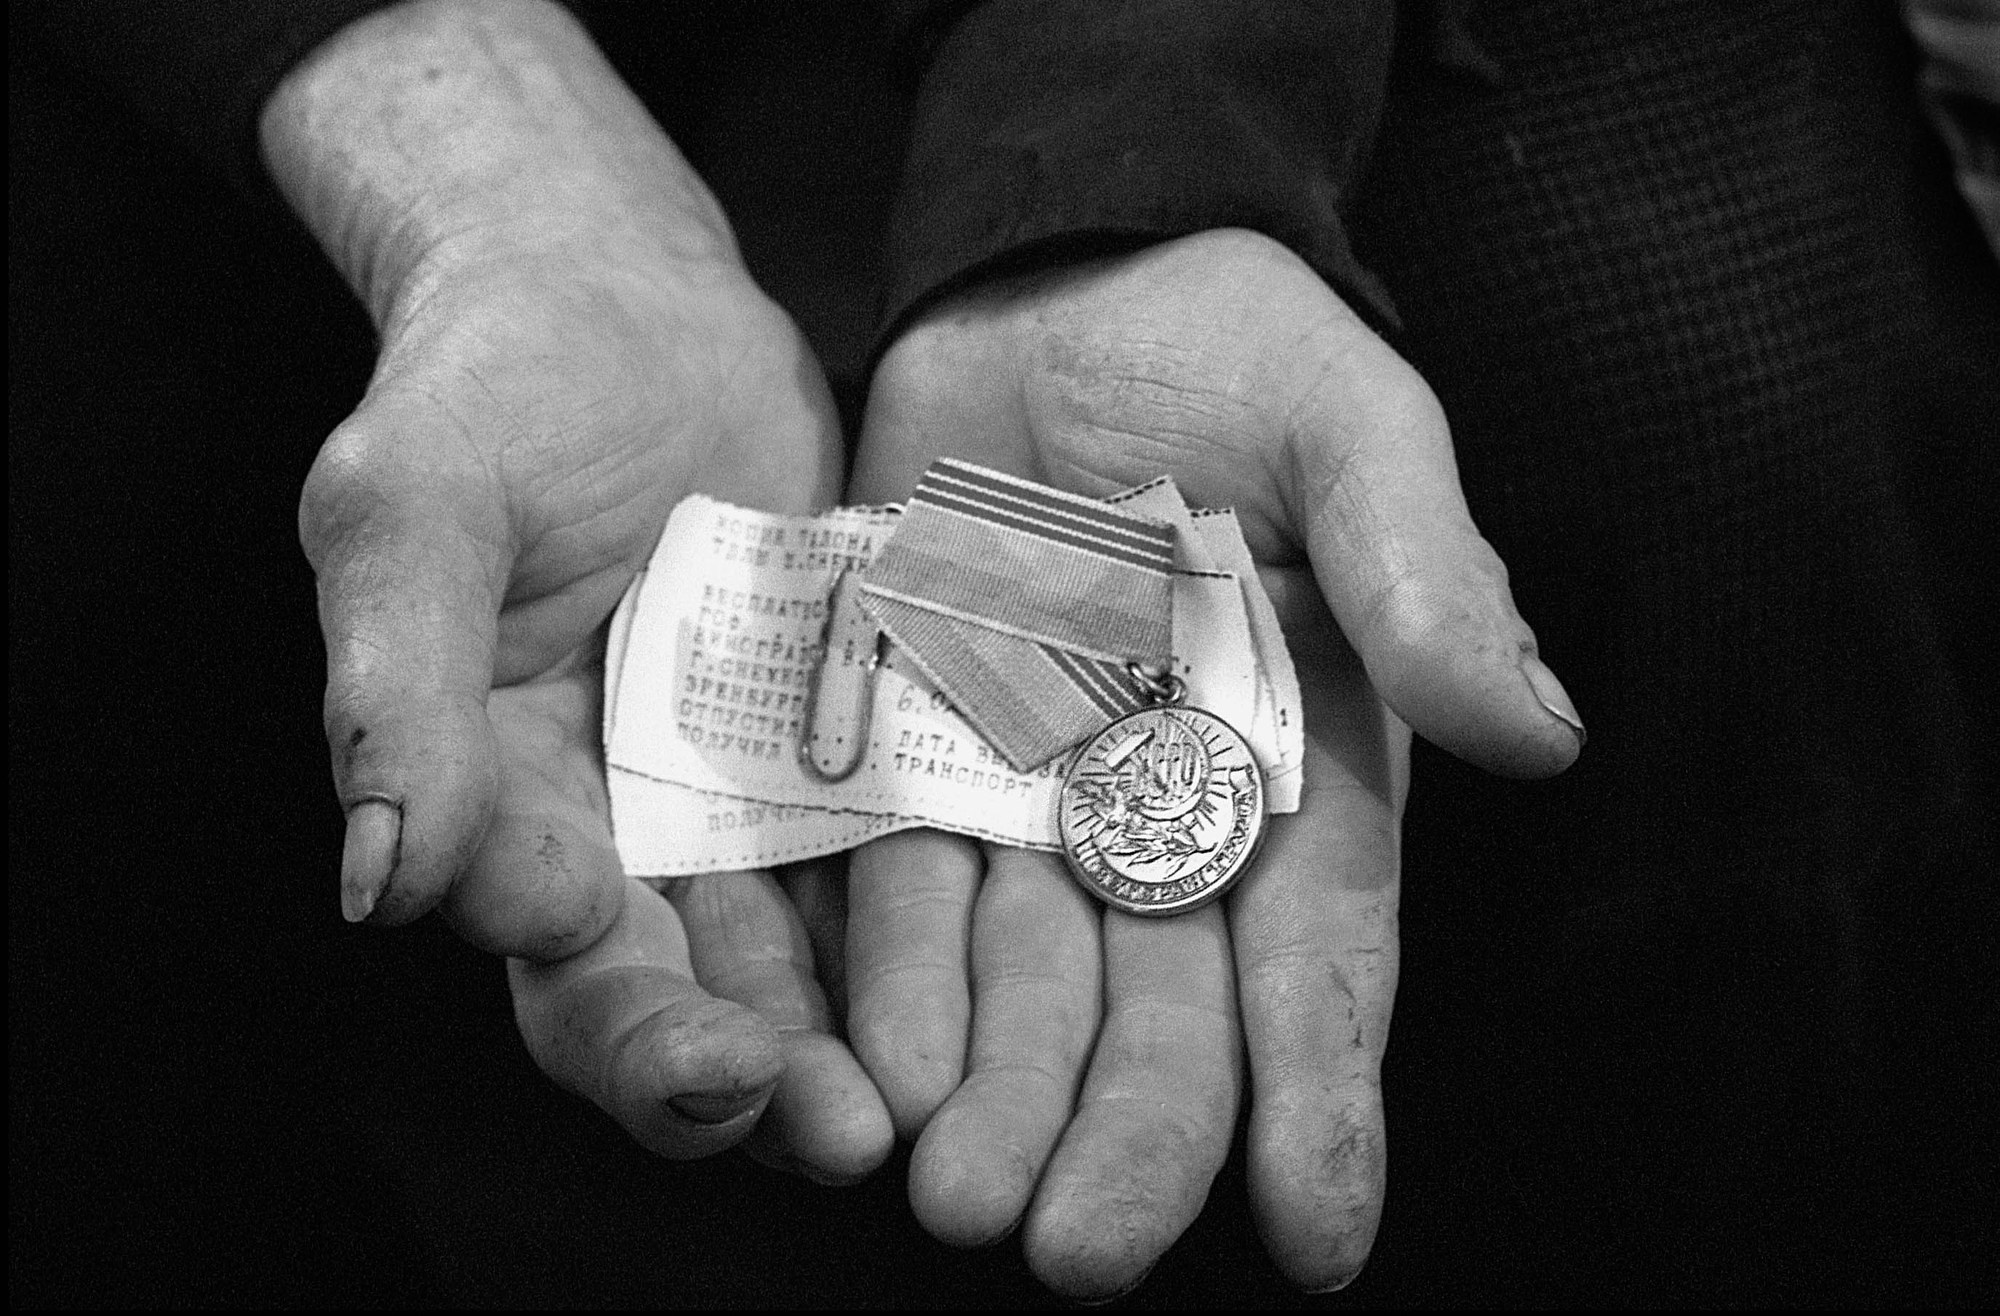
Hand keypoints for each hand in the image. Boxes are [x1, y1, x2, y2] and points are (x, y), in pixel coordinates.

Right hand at [267, 0, 888, 1178]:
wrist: (629, 298)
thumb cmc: (494, 387)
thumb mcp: (416, 511)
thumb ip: (398, 692)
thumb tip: (378, 886)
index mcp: (499, 806)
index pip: (548, 952)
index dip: (616, 1010)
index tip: (703, 1039)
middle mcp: (626, 829)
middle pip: (681, 991)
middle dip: (750, 1072)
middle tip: (836, 1127)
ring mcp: (747, 793)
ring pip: (804, 952)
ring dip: (863, 1035)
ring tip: (936, 1097)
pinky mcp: (847, 740)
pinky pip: (898, 844)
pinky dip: (948, 913)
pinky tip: (1018, 967)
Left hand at [844, 228, 1583, 1296]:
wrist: (1060, 285)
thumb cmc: (1235, 344)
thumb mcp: (1348, 430)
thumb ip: (1424, 570)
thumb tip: (1538, 730)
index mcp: (1303, 757)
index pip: (1322, 950)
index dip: (1321, 1091)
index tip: (1316, 1234)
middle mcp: (1168, 804)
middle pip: (1159, 1002)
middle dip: (1129, 1131)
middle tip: (1078, 1248)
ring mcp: (1033, 788)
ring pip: (1024, 978)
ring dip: (996, 1095)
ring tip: (960, 1196)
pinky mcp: (913, 746)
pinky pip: (896, 886)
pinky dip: (890, 983)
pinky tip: (876, 1076)